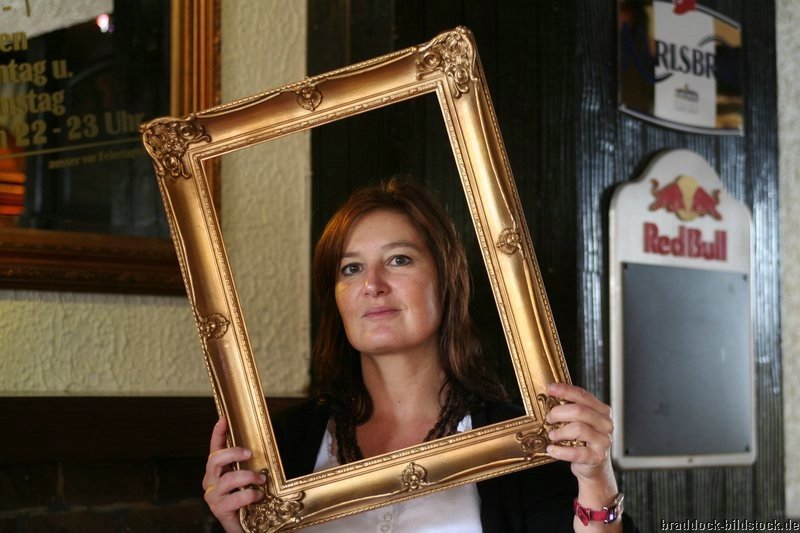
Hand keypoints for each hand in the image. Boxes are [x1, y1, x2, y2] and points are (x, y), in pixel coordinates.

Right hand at [202, 417, 265, 532]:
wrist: (246, 525)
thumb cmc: (248, 498)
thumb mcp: (249, 477)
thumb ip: (250, 464)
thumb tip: (261, 447)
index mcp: (218, 470)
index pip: (215, 448)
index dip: (218, 433)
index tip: (224, 419)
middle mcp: (211, 481)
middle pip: (215, 460)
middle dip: (233, 453)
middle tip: (249, 453)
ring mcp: (213, 496)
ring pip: (227, 479)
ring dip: (247, 476)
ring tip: (261, 479)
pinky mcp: (219, 510)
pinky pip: (234, 499)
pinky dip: (249, 495)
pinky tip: (258, 495)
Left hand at [545, 383, 620, 529]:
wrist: (594, 468)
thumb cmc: (584, 441)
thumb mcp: (580, 422)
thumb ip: (572, 409)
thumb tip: (551, 395)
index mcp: (602, 411)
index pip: (583, 395)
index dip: (565, 390)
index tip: (550, 388)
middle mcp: (606, 424)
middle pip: (579, 411)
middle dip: (559, 413)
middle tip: (549, 419)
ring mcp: (604, 441)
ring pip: (578, 429)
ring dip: (559, 432)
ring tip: (552, 435)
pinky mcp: (597, 457)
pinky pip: (576, 452)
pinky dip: (560, 451)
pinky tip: (552, 449)